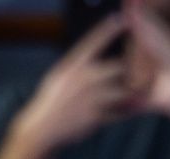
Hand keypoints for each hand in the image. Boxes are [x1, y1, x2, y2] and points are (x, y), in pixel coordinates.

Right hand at [11, 14, 128, 155]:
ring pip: (122, 90)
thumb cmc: (51, 102)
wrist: (42, 128)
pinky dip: (122, 113)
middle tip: (127, 79)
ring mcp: (90, 97)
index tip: (122, 19)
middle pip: (119, 67)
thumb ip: (78, 66)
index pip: (95, 41)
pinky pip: (118, 112)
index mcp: (73, 65)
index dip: (110, 28)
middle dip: (124, 73)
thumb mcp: (59, 76)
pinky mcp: (95, 116)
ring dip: (126, 94)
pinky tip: (120, 112)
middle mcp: (83, 78)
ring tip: (125, 97)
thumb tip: (94, 57)